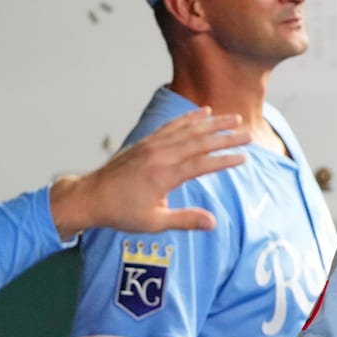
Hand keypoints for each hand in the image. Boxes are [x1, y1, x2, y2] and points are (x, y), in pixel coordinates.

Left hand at [50, 107, 250, 238]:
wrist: (89, 197)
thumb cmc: (120, 212)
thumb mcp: (153, 223)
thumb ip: (185, 220)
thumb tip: (213, 222)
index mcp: (163, 176)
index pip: (201, 164)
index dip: (224, 160)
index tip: (243, 157)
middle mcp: (159, 156)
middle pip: (199, 141)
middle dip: (226, 136)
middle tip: (248, 133)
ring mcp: (152, 146)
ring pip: (188, 129)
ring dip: (213, 122)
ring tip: (233, 117)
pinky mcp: (146, 142)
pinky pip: (172, 126)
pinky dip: (190, 118)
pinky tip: (203, 113)